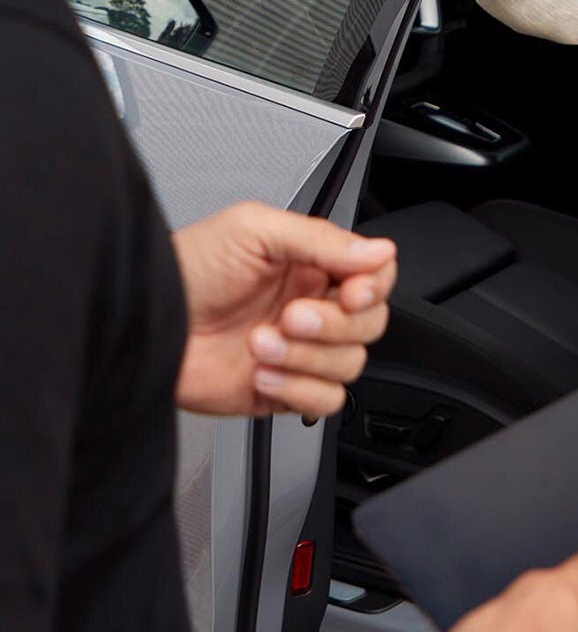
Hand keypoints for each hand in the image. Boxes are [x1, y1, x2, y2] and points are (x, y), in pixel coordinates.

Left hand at [173, 202, 396, 418]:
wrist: (144, 323)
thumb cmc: (187, 268)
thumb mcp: (254, 230)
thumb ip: (321, 239)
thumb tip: (378, 251)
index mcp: (311, 263)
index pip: (375, 275)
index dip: (373, 286)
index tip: (352, 291)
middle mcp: (310, 305)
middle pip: (370, 323)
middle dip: (334, 323)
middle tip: (291, 314)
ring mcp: (298, 351)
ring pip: (350, 364)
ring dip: (307, 356)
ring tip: (261, 341)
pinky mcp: (281, 391)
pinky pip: (324, 402)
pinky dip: (298, 390)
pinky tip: (262, 370)